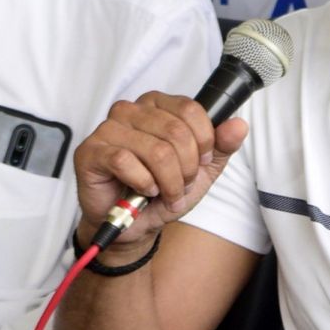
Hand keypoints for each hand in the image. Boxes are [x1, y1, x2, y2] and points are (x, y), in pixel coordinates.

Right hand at [73, 91, 247, 245]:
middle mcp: (132, 110)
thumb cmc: (164, 190)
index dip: (203, 143)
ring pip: (155, 150)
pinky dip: (143, 183)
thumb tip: (239, 124)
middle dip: (186, 168)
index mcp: (159, 105)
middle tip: (181, 185)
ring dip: (168, 181)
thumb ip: (222, 145)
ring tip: (164, 192)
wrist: (136, 224)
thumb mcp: (202, 169)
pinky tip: (143, 190)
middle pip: (176, 131)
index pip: (191, 110)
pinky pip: (125, 161)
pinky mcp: (90, 151)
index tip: (200, 163)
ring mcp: (108, 128)